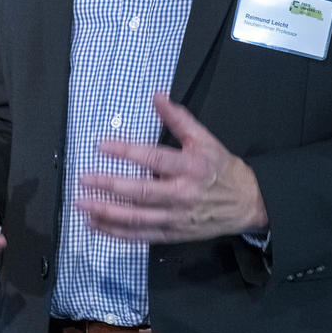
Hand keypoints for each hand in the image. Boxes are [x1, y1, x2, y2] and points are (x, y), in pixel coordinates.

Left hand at [75, 93, 267, 243]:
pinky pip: (142, 236)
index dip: (126, 151)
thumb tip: (157, 96)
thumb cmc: (223, 169)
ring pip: (137, 218)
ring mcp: (177, 218)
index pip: (153, 158)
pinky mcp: (174, 235)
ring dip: (108, 213)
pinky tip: (98, 226)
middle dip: (109, 186)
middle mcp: (182, 194)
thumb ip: (179, 118)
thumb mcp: (205, 139)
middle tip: (84, 179)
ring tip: (83, 206)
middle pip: (141, 192)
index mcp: (190, 167)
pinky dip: (118, 233)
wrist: (248, 204)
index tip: (102, 146)